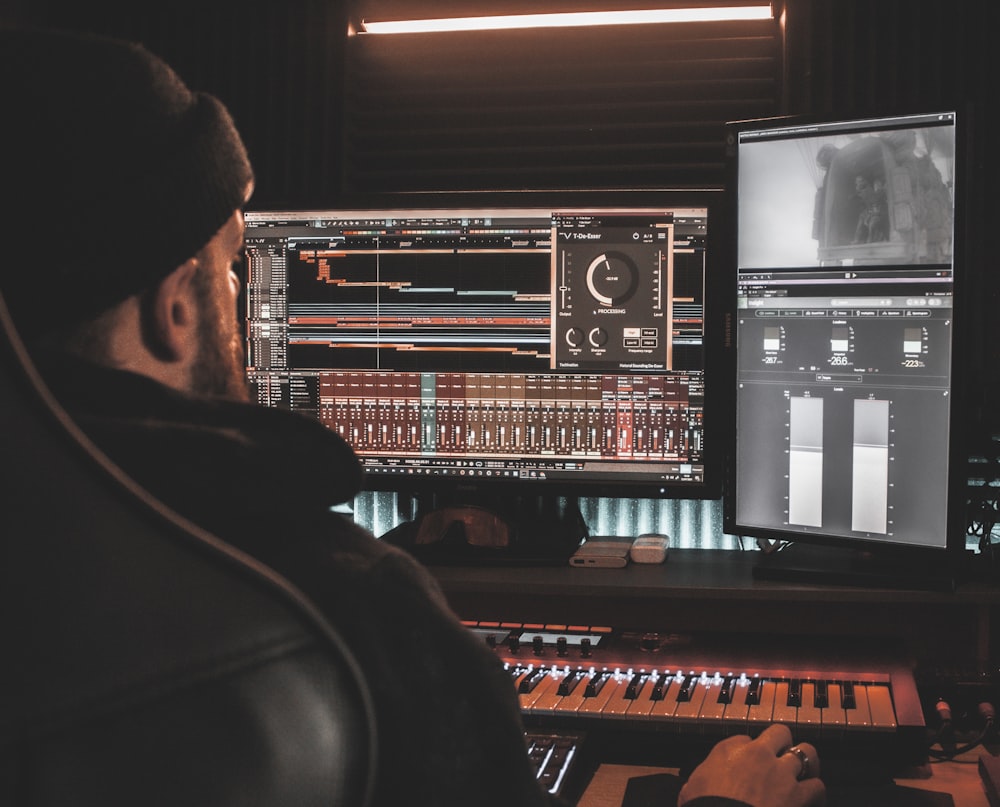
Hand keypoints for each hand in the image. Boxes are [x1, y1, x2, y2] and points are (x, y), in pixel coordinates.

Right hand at [678, 724, 824, 806]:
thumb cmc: (705, 806)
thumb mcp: (691, 788)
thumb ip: (700, 779)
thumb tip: (695, 786)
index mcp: (729, 750)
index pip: (744, 738)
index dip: (748, 750)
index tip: (748, 760)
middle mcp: (758, 754)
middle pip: (780, 732)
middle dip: (783, 742)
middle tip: (783, 754)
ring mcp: (782, 773)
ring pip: (807, 753)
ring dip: (807, 762)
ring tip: (806, 770)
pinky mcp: (799, 795)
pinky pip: (817, 786)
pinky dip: (816, 792)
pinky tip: (812, 797)